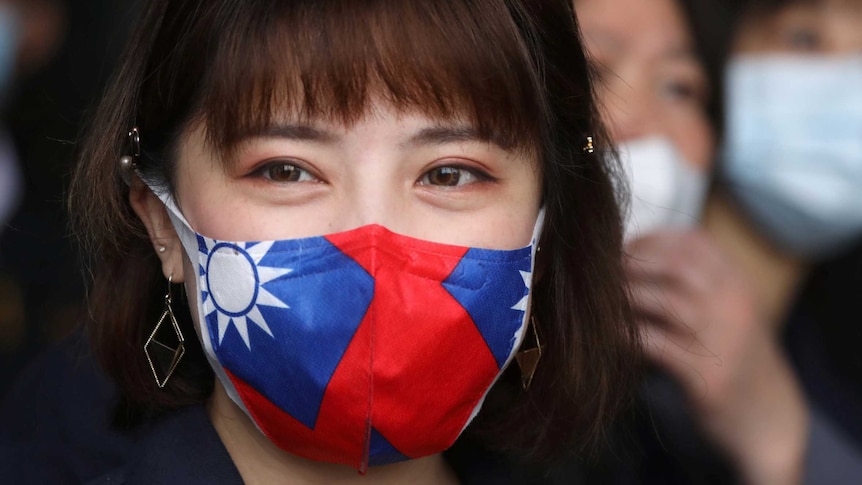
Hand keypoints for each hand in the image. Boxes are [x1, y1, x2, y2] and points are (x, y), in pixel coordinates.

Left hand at [626, 229, 807, 484]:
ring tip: (600, 301)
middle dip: (634, 265)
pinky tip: (608, 335)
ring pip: (667, 302)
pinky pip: (658, 345)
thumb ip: (695, 282)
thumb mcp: (728, 309)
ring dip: (628, 298)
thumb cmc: (734, 357)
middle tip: (603, 273)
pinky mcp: (707, 376)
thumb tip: (635, 255)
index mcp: (738, 284)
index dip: (651, 240)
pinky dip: (628, 335)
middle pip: (677, 266)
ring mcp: (724, 340)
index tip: (622, 249)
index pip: (693, 242)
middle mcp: (735, 306)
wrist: (770, 418)